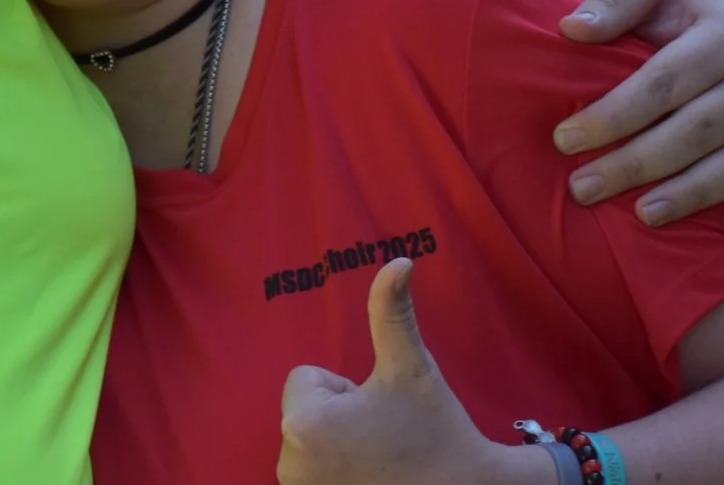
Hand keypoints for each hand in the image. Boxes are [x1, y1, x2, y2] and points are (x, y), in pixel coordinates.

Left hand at [277, 260, 540, 484]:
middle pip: (306, 410)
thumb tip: (399, 260)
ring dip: (339, 444)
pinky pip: (314, 469)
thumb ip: (392, 311)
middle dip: (341, 417)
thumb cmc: (436, 431)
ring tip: (380, 462)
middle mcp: (287, 463)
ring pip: (311, 441)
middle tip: (383, 439)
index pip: (307, 378)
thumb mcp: (410, 367)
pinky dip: (337, 471)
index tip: (380, 415)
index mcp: (302, 423)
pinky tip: (371, 480)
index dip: (347, 389)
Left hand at [555, 0, 723, 232]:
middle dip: (637, 163)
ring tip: (641, 216)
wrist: (721, 13)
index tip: (564, 139)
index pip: (664, 82)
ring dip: (690, 194)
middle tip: (582, 188)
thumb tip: (574, 30)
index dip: (614, 114)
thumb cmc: (668, 1)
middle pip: (698, 129)